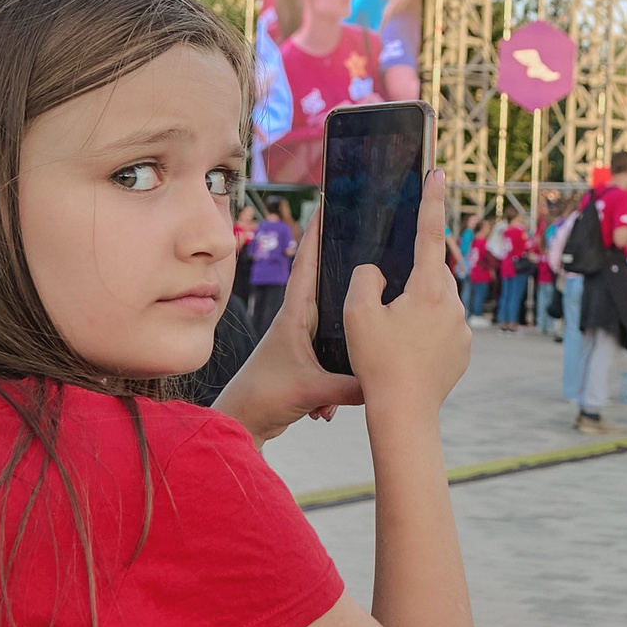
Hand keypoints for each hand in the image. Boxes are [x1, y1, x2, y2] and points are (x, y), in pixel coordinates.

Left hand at [214, 204, 362, 442]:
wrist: (243, 422)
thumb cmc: (264, 397)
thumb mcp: (311, 389)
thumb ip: (350, 384)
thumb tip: (383, 380)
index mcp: (295, 315)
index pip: (308, 265)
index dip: (317, 234)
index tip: (327, 204)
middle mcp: (300, 321)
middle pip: (328, 283)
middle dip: (346, 263)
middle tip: (369, 238)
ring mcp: (305, 339)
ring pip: (338, 318)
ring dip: (354, 317)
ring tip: (377, 300)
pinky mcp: (311, 359)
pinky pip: (339, 349)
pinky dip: (350, 361)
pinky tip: (358, 377)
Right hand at [342, 171, 472, 419]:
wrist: (405, 411)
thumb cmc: (378, 362)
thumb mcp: (358, 314)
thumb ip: (366, 278)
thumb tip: (378, 271)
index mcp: (429, 289)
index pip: (429, 233)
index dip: (431, 200)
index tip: (436, 172)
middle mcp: (454, 304)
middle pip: (433, 271)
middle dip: (413, 273)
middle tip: (388, 298)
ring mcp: (463, 328)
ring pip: (439, 300)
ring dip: (418, 304)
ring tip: (393, 332)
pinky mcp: (464, 349)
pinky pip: (445, 326)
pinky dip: (426, 329)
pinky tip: (406, 349)